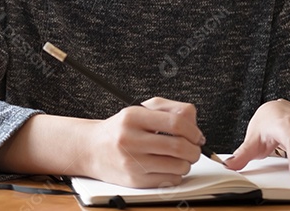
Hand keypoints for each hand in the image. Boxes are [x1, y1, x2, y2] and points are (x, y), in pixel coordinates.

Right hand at [80, 97, 204, 187]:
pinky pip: (170, 180)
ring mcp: (132, 161)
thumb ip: (169, 109)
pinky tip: (165, 167)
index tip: (197, 135)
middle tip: (193, 149)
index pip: (176, 123)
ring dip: (186, 163)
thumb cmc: (119, 130)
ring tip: (177, 158)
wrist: (92, 149)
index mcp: (133, 117)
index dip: (194, 131)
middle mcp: (130, 139)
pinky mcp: (135, 179)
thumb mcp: (140, 110)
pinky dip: (175, 174)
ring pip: (179, 166)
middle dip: (194, 150)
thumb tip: (194, 123)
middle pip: (180, 147)